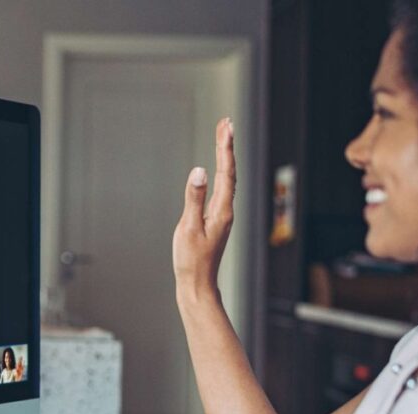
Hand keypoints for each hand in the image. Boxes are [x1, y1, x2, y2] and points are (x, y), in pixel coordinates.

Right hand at [172, 118, 235, 301]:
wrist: (197, 285)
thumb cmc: (191, 261)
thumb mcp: (188, 228)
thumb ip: (194, 198)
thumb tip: (200, 171)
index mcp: (221, 210)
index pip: (226, 172)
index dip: (225, 148)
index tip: (225, 127)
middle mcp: (225, 211)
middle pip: (229, 172)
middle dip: (226, 146)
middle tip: (225, 123)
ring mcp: (221, 216)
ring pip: (226, 180)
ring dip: (224, 157)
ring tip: (222, 138)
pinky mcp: (215, 221)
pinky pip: (221, 190)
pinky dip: (220, 173)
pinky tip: (217, 171)